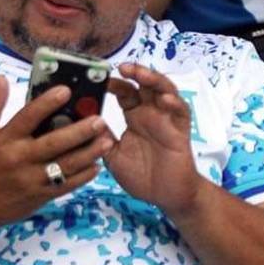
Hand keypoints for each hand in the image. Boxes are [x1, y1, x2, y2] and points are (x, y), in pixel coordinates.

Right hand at [0, 77, 111, 230]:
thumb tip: (2, 77)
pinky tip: (97, 165)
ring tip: (107, 140)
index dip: (47, 103)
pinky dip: (83, 177)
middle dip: (79, 131)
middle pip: (53, 143)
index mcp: (5, 140)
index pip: (28, 118)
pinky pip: (66, 186)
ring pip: (65, 166)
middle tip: (100, 119)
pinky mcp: (40, 196)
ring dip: (88, 153)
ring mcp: (32, 180)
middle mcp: (20, 159)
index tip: (66, 90)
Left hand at [103, 63, 200, 217]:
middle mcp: (151, 112)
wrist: (166, 196)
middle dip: (135, 72)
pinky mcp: (181, 129)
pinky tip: (164, 100)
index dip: (114, 83)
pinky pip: (181, 111)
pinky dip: (175, 103)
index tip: (100, 78)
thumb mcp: (113, 157)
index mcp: (134, 115)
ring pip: (164, 89)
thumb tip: (82, 121)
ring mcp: (167, 118)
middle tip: (121, 68)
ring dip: (154, 79)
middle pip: (145, 84)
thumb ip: (101, 138)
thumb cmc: (141, 175)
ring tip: (141, 74)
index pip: (124, 92)